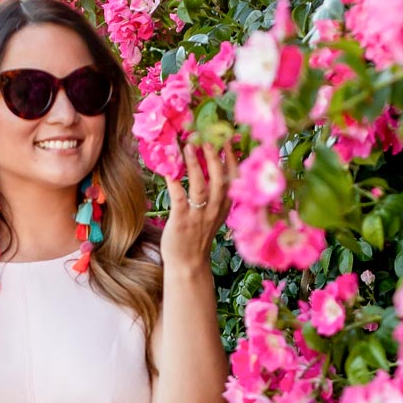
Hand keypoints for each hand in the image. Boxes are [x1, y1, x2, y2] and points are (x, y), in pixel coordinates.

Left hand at [161, 130, 235, 271]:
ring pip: (201, 186)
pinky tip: (168, 168)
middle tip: (209, 138)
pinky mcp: (182, 220)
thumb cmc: (198, 236)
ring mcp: (198, 215)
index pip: (234, 180)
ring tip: (189, 146)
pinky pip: (179, 197)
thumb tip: (212, 167)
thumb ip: (216, 195)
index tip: (229, 140)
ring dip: (196, 165)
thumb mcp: (214, 215)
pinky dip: (174, 181)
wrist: (188, 264)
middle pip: (220, 180)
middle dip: (215, 158)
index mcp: (225, 206)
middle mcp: (215, 209)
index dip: (232, 159)